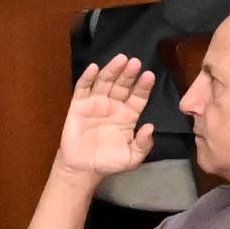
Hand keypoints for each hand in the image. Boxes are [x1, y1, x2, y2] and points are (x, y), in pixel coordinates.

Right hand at [54, 57, 157, 182]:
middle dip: (129, 74)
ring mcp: (96, 103)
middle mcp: (114, 105)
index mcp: (128, 115)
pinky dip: (88, 77)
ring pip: (105, 82)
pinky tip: (94, 68)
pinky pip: (83, 89)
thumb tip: (150, 127)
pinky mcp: (79, 105)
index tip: (149, 75)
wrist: (83, 169)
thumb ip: (143, 145)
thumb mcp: (132, 158)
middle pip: (122, 85)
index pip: (138, 97)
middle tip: (136, 62)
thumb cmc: (109, 162)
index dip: (143, 86)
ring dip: (112, 70)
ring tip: (120, 59)